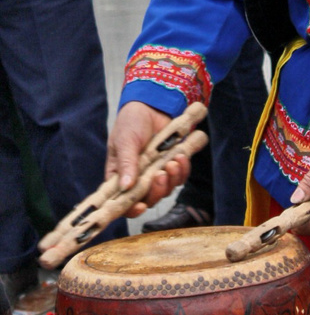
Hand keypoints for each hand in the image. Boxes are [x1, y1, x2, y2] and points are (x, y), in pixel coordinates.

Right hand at [106, 101, 191, 216]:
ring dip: (172, 179)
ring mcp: (156, 173)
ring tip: (173, 162)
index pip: (122, 202)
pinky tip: (182, 155)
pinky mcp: (171, 165)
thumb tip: (126, 187)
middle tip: (160, 175)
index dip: (131, 209)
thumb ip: (126, 163)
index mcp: (120, 177)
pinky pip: (180, 176)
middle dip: (157, 190)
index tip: (140, 206)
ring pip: (166, 189)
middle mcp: (138, 179)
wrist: (151, 105)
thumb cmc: (131, 123)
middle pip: (148, 199)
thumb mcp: (125, 141)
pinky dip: (183, 169)